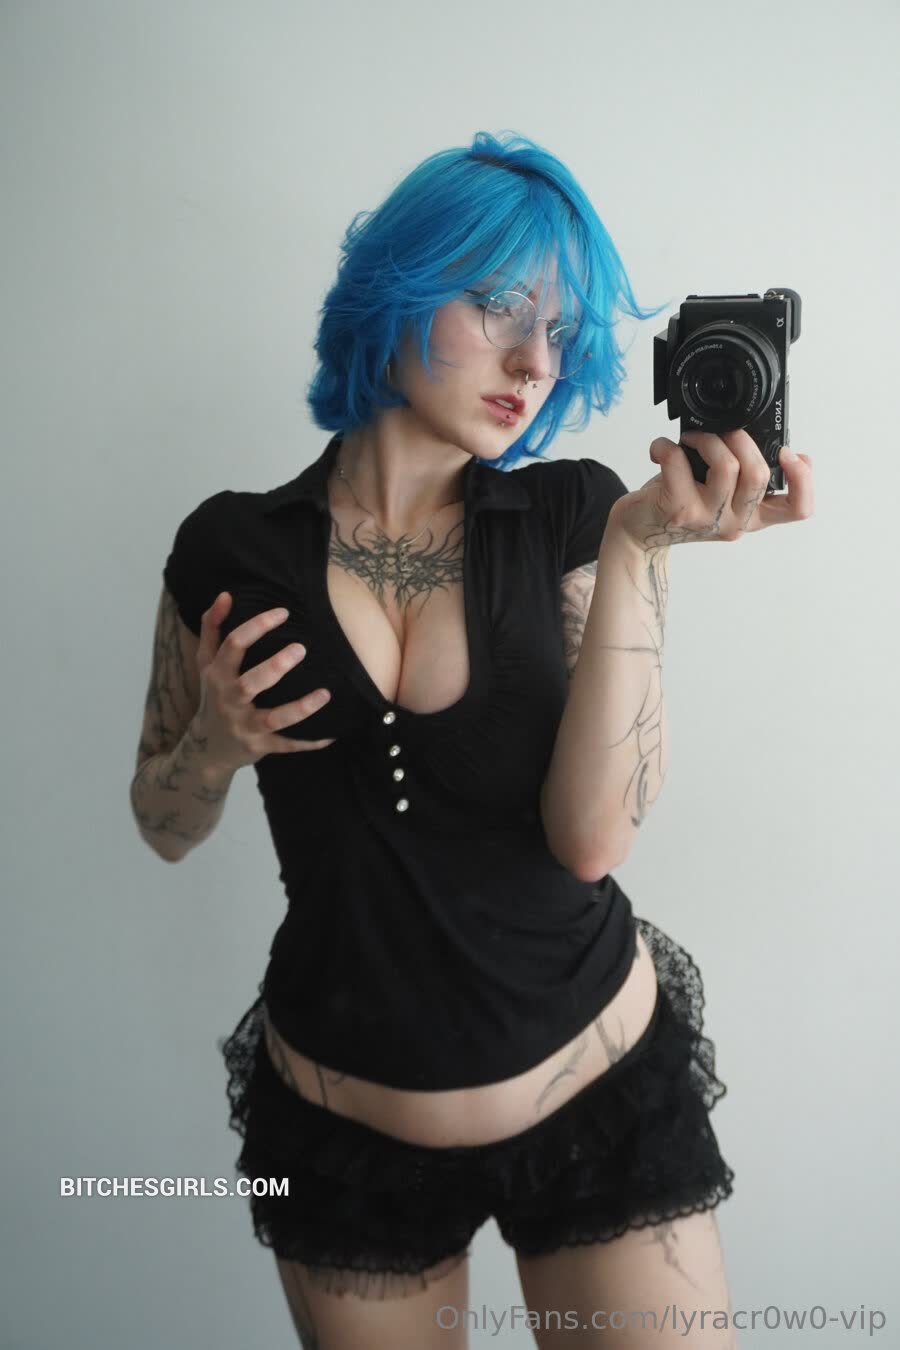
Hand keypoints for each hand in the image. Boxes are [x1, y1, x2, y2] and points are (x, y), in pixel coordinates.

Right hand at [193, 592, 337, 770]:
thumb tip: (225, 595)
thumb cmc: (213, 694)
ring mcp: (245, 725)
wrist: (205, 747)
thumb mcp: (206, 662)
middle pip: (249, 683)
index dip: (257, 626)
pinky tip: (331, 735)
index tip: (284, 613)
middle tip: (301, 648)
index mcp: (218, 675)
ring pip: (272, 718)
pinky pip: (286, 745)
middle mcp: (229, 700)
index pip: (234, 645)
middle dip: (275, 667)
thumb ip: (212, 627)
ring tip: (325, 694)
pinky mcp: (259, 746)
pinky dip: (308, 742)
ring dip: (300, 708)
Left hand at [609, 429, 814, 548]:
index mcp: (753, 516)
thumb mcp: (722, 493)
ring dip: (706, 439)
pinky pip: (678, 462)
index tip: (788, 452)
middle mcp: (735, 522)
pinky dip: (666, 446)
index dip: (803, 479)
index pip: (798, 509)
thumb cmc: (680, 503)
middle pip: (759, 475)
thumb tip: (775, 444)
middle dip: (741, 439)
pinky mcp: (677, 510)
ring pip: (726, 466)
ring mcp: (707, 518)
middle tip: (722, 432)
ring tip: (690, 438)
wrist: (638, 532)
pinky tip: (661, 449)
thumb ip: (747, 476)